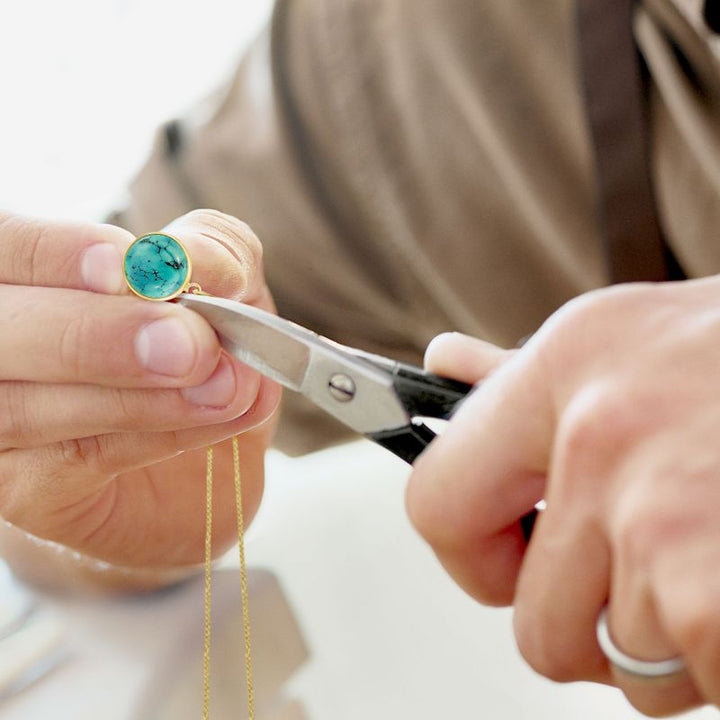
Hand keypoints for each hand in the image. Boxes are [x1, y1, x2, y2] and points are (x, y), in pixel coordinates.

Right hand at [0, 209, 280, 588]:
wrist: (209, 450)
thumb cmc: (203, 346)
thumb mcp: (226, 281)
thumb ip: (214, 252)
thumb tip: (195, 259)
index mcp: (26, 275)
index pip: (6, 247)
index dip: (55, 254)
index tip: (128, 267)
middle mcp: (0, 344)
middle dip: (97, 333)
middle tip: (191, 344)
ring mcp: (2, 422)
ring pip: (27, 408)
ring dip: (136, 397)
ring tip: (223, 386)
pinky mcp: (28, 486)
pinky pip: (80, 458)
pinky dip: (157, 434)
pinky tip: (216, 416)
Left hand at [408, 279, 719, 714]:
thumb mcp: (639, 343)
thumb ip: (527, 374)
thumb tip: (444, 366)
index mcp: (569, 361)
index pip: (437, 504)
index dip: (476, 560)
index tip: (513, 565)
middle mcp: (600, 430)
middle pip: (535, 624)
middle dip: (601, 628)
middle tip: (676, 565)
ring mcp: (662, 513)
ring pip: (625, 669)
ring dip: (686, 644)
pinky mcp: (714, 593)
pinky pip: (698, 688)